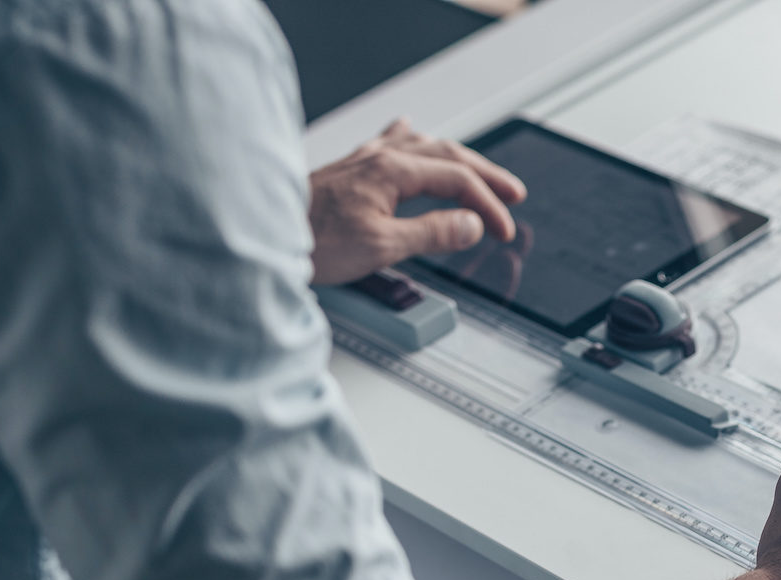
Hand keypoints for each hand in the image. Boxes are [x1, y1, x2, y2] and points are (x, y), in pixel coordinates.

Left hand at [307, 119, 526, 285]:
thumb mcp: (382, 246)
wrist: (267, 234)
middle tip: (513, 194)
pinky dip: (415, 140)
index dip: (487, 205)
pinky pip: (393, 141)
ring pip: (424, 146)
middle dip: (485, 175)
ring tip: (479, 171)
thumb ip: (432, 233)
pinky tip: (412, 132)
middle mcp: (380, 157)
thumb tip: (470, 225)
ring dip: (457, 158)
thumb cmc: (314, 241)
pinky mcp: (352, 168)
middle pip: (448, 155)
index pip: (457, 180)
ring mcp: (365, 160)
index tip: (503, 229)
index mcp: (392, 171)